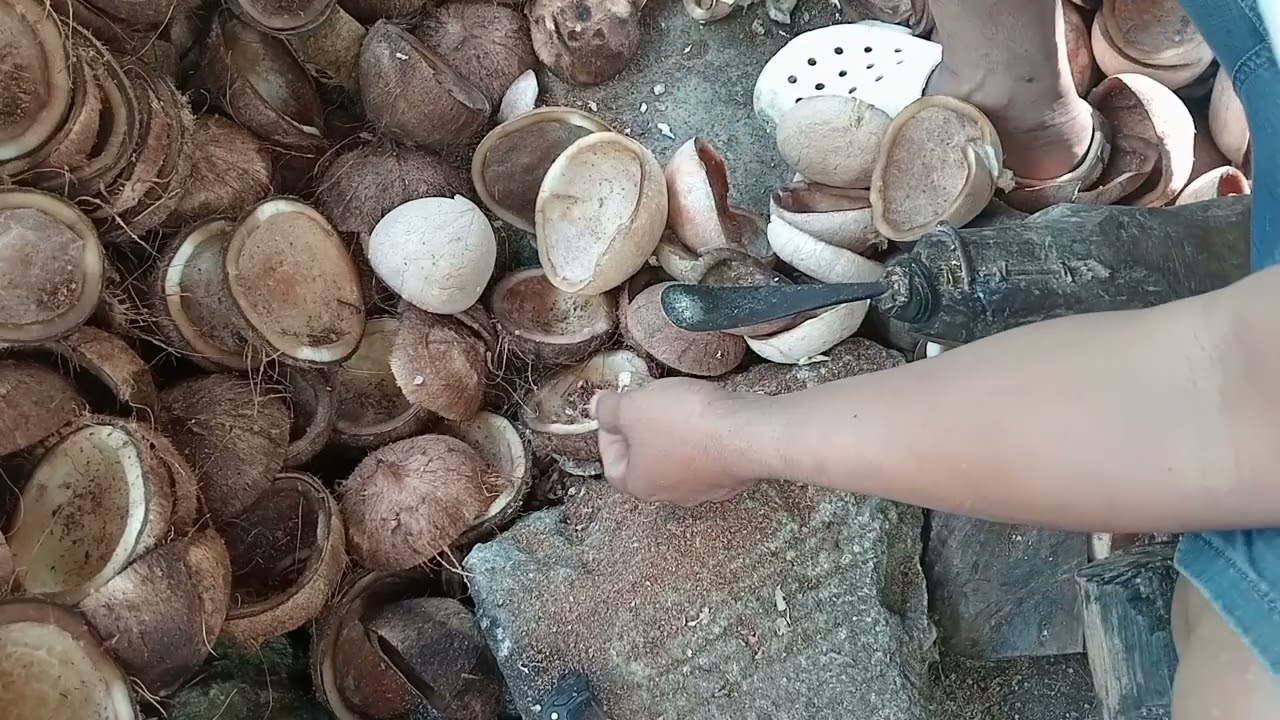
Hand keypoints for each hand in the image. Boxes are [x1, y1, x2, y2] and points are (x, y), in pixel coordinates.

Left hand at [590, 377, 757, 506]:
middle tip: (646, 404)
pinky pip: (709, 455)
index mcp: (641, 485)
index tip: (615, 411)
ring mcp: (707, 488)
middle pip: (647, 464)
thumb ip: (609, 408)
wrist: (748, 432)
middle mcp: (673, 494)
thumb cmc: (685, 424)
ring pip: (680, 460)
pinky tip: (707, 415)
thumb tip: (596, 407)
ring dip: (674, 434)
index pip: (613, 467)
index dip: (608, 436)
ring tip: (677, 405)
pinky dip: (703, 436)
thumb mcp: (633, 407)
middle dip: (643, 433)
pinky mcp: (734, 475)